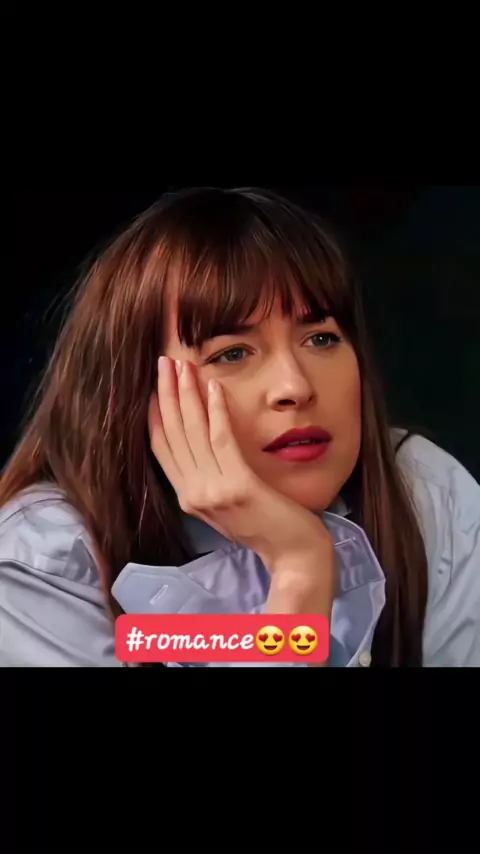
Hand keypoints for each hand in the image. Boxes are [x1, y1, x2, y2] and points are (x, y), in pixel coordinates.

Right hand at [148, 358, 334, 609]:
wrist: (293, 554)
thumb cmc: (266, 526)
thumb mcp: (226, 502)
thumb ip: (209, 477)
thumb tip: (201, 442)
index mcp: (188, 497)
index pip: (161, 448)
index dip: (155, 414)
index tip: (155, 385)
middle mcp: (193, 494)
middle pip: (172, 434)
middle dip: (167, 394)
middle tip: (165, 362)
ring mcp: (213, 491)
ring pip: (192, 432)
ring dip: (187, 394)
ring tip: (183, 365)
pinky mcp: (238, 485)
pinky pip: (221, 439)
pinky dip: (216, 410)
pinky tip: (214, 387)